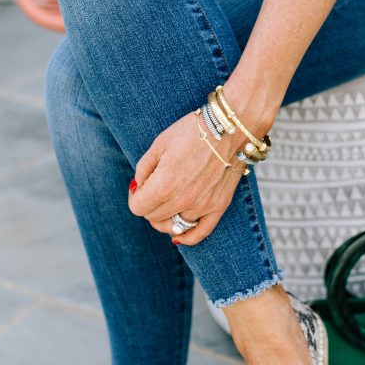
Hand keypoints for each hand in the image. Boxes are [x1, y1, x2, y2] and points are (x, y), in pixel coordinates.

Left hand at [127, 108, 247, 245]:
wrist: (230, 128)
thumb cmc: (193, 131)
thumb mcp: (159, 144)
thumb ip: (143, 169)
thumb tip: (137, 187)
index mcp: (164, 184)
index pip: (138, 208)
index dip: (135, 197)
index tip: (140, 186)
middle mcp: (183, 200)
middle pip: (153, 218)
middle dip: (149, 205)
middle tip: (154, 189)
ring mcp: (202, 206)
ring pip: (173, 227)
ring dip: (165, 219)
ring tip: (167, 204)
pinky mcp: (219, 206)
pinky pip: (200, 233)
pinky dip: (187, 237)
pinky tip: (179, 234)